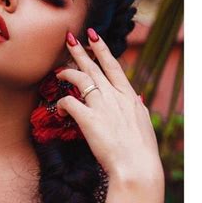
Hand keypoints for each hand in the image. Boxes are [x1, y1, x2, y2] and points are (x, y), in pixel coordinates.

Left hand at [56, 29, 163, 181]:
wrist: (136, 166)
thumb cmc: (142, 148)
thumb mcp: (143, 122)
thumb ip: (137, 107)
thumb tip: (137, 96)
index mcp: (128, 95)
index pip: (113, 65)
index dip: (101, 49)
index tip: (93, 35)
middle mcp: (114, 95)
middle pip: (93, 67)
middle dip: (79, 50)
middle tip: (69, 38)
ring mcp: (101, 105)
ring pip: (80, 79)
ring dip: (67, 73)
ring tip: (58, 72)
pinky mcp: (88, 119)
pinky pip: (69, 103)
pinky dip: (61, 104)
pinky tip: (59, 109)